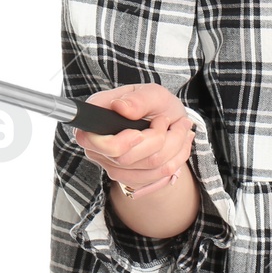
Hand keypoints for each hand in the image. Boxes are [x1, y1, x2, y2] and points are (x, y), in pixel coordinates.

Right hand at [74, 83, 195, 199]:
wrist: (170, 122)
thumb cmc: (157, 104)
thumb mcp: (153, 93)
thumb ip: (139, 99)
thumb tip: (121, 107)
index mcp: (96, 118)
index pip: (90, 141)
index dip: (118, 143)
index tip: (140, 133)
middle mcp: (97, 146)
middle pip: (125, 159)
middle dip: (158, 139)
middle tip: (168, 120)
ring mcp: (112, 165)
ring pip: (146, 169)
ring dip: (173, 147)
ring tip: (181, 128)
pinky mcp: (129, 179)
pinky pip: (157, 177)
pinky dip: (176, 159)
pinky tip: (180, 143)